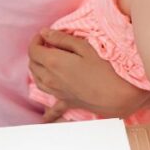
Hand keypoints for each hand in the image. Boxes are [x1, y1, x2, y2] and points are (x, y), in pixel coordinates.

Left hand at [27, 29, 149, 120]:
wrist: (117, 95)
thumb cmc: (104, 68)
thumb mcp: (84, 47)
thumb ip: (62, 39)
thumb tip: (45, 33)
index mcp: (53, 62)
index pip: (33, 50)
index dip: (36, 40)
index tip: (45, 35)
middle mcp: (50, 79)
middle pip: (32, 64)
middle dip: (36, 52)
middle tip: (48, 45)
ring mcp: (57, 93)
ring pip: (37, 81)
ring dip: (38, 70)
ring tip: (47, 63)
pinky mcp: (66, 102)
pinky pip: (51, 108)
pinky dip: (46, 109)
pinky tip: (44, 116)